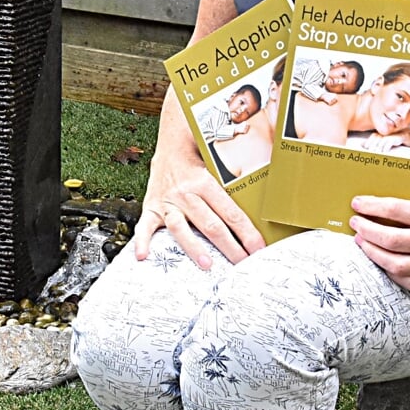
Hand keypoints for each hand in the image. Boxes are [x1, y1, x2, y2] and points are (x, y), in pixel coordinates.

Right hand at [132, 158, 265, 268]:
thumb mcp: (219, 166)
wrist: (171, 144)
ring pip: (181, 227)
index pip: (230, 212)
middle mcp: (186, 192)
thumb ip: (237, 183)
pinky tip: (143, 256)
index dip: (246, 232)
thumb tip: (267, 198)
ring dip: (194, 246)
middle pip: (210, 224)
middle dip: (230, 247)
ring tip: (207, 264)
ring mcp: (167, 201)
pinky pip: (145, 225)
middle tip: (243, 265)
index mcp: (205, 182)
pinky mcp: (151, 206)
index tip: (259, 249)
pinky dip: (142, 241)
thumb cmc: (200, 157)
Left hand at [346, 192, 409, 290]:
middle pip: (392, 240)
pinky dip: (393, 274)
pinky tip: (384, 263)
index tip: (358, 204)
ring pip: (398, 266)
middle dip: (367, 231)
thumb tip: (383, 205)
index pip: (398, 211)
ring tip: (363, 243)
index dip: (373, 207)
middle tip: (356, 224)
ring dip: (374, 254)